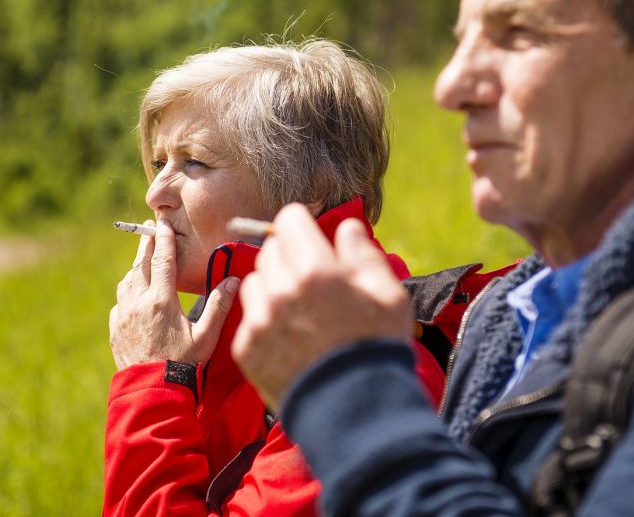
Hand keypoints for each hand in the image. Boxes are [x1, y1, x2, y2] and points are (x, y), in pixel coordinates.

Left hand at [109, 217, 237, 369]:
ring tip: (144, 260)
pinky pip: (120, 302)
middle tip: (150, 230)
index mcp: (162, 301)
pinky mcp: (116, 329)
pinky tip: (134, 294)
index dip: (164, 239)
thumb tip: (234, 280)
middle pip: (141, 265)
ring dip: (136, 267)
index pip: (163, 261)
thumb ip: (219, 305)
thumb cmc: (183, 364)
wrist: (152, 391)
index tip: (162, 223)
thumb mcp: (206, 336)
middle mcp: (139, 303)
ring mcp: (124, 316)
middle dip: (147, 245)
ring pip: (127, 282)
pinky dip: (128, 291)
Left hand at [232, 203, 411, 410]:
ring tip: (299, 312)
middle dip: (290, 257)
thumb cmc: (376, 348)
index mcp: (315, 269)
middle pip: (270, 250)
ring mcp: (258, 320)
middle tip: (311, 281)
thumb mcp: (387, 294)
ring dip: (273, 287)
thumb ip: (363, 253)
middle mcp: (280, 289)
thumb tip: (346, 228)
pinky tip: (290, 339)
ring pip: (255, 281)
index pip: (289, 219)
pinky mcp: (246, 348)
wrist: (355, 414)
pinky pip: (249, 318)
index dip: (303, 226)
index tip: (311, 240)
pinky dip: (264, 322)